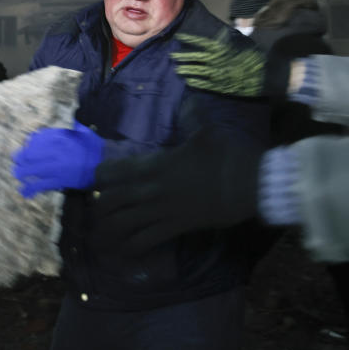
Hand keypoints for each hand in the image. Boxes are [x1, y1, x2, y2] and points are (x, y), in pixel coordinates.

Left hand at [12, 121, 103, 197]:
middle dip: (21, 157)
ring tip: (17, 174)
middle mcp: (55, 151)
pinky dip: (30, 189)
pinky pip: (40, 185)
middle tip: (17, 160)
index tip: (28, 146)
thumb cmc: (96, 148)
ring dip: (22, 172)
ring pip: (32, 169)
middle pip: (30, 153)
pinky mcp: (59, 180)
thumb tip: (72, 121)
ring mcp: (56, 166)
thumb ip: (75, 127)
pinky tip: (24, 192)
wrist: (106, 165)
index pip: (37, 138)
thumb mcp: (84, 132)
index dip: (30, 143)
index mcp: (60, 137)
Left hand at [89, 129, 262, 255]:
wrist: (250, 185)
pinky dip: (130, 248)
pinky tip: (124, 250)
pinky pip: (144, 242)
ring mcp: (161, 212)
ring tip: (103, 231)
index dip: (99, 176)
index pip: (110, 172)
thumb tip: (189, 99)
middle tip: (98, 206)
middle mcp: (150, 189)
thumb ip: (192, 115)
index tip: (98, 179)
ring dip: (109, 228)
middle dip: (99, 205)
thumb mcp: (206, 131)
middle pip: (109, 201)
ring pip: (121, 224)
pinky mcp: (174, 229)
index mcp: (153, 164)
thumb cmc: (227, 156)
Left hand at [172, 32, 265, 96]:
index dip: (190, 39)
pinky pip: (204, 84)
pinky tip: (188, 80)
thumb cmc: (252, 58)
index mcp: (222, 49)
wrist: (262, 76)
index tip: (179, 37)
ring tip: (177, 68)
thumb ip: (227, 39)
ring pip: (197, 71)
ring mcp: (217, 75)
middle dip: (184, 56)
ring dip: (187, 70)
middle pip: (196, 58)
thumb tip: (220, 32)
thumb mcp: (240, 45)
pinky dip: (195, 82)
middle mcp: (217, 62)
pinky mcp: (220, 86)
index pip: (201, 42)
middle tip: (173, 55)